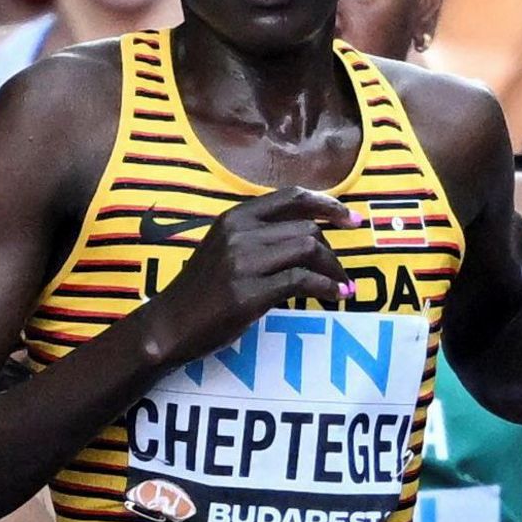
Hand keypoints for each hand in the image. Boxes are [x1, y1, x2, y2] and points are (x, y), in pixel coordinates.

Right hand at [144, 186, 360, 366]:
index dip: (328, 204)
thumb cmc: (201, 290)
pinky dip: (326, 287)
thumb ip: (258, 235)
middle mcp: (240, 232)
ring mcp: (243, 261)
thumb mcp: (225, 248)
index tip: (352, 219)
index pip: (292, 196)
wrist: (169, 325)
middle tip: (343, 272)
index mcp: (235, 216)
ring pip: (309, 249)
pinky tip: (334, 296)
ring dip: (333, 269)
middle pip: (307, 227)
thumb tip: (309, 235)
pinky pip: (302, 280)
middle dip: (333, 251)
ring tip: (343, 286)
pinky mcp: (249, 292)